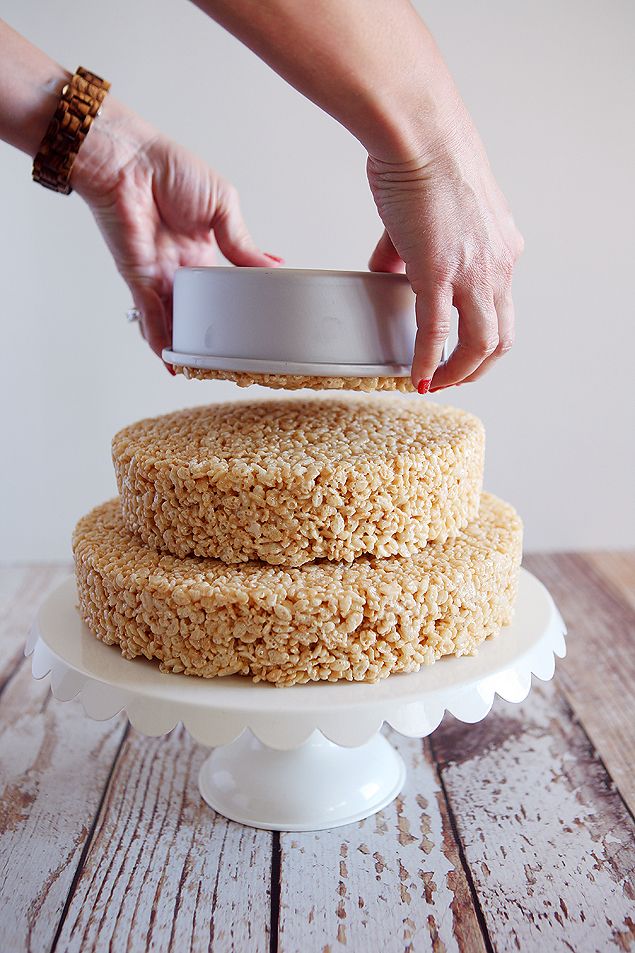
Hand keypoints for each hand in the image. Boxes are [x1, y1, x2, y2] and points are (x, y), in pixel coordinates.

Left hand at [73, 104, 278, 361]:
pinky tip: (173, 361)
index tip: (257, 326)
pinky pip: (150, 316)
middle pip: (198, 311)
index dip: (239, 307)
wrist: (127, 159)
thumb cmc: (169, 168)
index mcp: (203, 249)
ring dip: (186, 346)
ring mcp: (159, 276)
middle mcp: (180, 267)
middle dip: (211, 335)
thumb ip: (241, 242)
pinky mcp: (138, 278)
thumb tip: (271, 268)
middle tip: (232, 358)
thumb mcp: (223, 205)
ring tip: (206, 370)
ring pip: (174, 320)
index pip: (224, 288)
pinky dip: (161, 339)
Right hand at [367, 108, 523, 392]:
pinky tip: (417, 375)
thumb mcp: (429, 211)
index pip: (501, 307)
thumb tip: (388, 265)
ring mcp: (473, 270)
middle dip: (477, 367)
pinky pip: (437, 332)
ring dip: (458, 372)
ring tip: (435, 383)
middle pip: (501, 336)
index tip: (460, 350)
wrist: (418, 134)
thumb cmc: (423, 156)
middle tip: (452, 379)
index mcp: (500, 247)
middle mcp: (497, 263)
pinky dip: (429, 360)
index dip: (482, 337)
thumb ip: (410, 246)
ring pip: (481, 343)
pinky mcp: (441, 272)